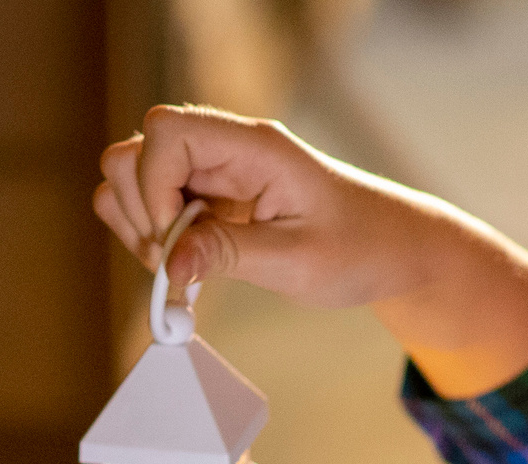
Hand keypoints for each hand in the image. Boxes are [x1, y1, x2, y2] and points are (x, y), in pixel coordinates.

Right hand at [93, 105, 527, 397]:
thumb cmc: (362, 248)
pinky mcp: (209, 200)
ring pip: (133, 180)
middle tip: (181, 262)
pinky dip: (155, 241)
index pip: (166, 132)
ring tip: (187, 268)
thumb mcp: (299, 261)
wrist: (393, 250)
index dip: (154, 186)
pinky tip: (191, 266)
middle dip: (140, 213)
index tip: (176, 240)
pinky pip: (154, 208)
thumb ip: (229, 254)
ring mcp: (213, 174)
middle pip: (134, 152)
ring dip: (142, 229)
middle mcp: (226, 150)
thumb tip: (169, 264)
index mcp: (253, 146)